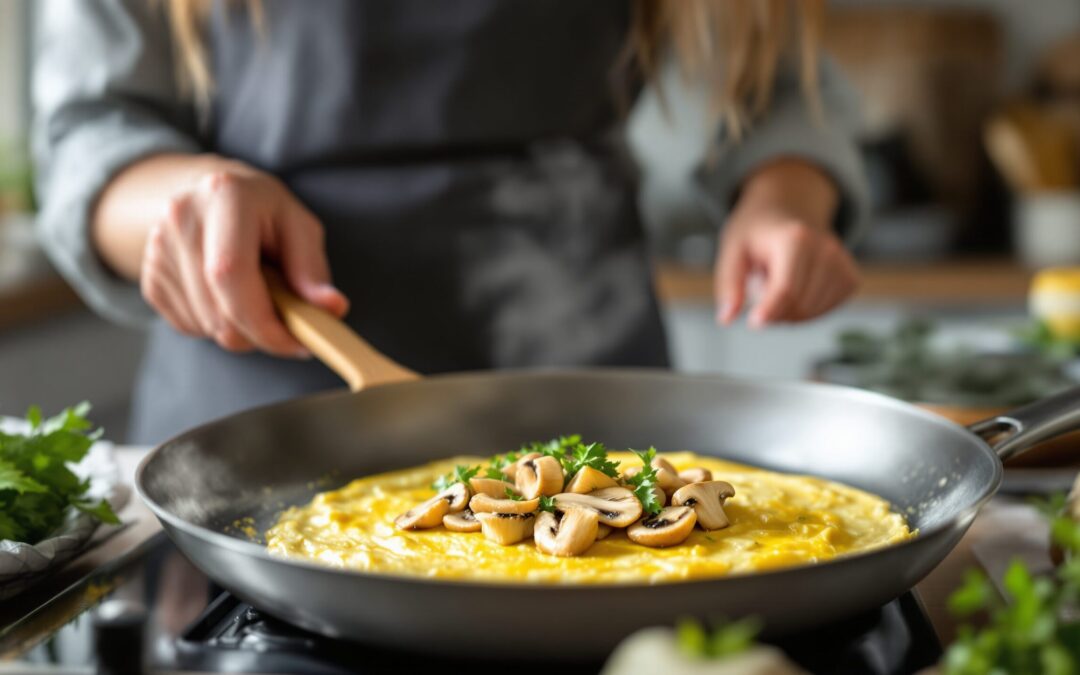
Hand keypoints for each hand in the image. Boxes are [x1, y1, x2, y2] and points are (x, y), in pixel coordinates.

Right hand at [140, 162, 347, 354]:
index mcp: (224, 195)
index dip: (263, 321)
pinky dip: (218, 326)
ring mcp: (157, 249)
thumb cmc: (263, 213)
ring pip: (205, 326)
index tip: (297, 343)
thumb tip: (332, 308)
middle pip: (217, 310)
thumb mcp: (298, 225)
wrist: (209, 196)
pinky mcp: (149, 278)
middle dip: (259, 334)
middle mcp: (181, 218)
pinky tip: (228, 298)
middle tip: (288, 328)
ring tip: (258, 299)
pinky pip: (189, 326)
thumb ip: (312, 268)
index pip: (230, 273)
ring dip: (241, 331)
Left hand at [714, 160, 858, 327]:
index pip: (786, 289)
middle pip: (798, 306)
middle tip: (760, 289)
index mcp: (796, 239)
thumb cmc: (758, 231)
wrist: (788, 209)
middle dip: (774, 310)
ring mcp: (842, 263)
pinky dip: (806, 310)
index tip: (753, 322)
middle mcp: (826, 249)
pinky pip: (825, 311)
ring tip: (778, 284)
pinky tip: (796, 289)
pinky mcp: (850, 277)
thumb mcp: (733, 249)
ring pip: (812, 313)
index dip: (769, 312)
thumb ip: (729, 283)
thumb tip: (726, 318)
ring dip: (788, 312)